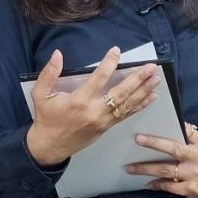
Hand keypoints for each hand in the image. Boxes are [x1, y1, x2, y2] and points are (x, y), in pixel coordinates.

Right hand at [25, 47, 160, 166]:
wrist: (50, 146)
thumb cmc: (47, 118)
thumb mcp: (41, 94)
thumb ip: (49, 73)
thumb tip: (57, 54)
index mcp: (79, 100)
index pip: (99, 78)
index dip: (109, 63)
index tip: (116, 51)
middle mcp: (94, 110)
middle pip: (121, 92)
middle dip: (138, 79)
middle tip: (150, 67)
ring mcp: (103, 120)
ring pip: (128, 104)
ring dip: (144, 91)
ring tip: (156, 79)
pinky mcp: (107, 127)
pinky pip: (126, 114)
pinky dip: (140, 105)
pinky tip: (150, 96)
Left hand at [126, 122, 197, 197]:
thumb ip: (190, 134)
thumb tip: (176, 122)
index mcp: (197, 147)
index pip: (178, 139)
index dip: (159, 138)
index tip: (141, 136)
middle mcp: (195, 161)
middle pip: (171, 153)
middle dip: (152, 148)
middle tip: (135, 144)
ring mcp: (192, 176)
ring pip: (165, 171)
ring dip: (146, 170)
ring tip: (130, 168)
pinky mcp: (189, 190)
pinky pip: (169, 187)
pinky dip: (157, 185)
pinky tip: (147, 183)